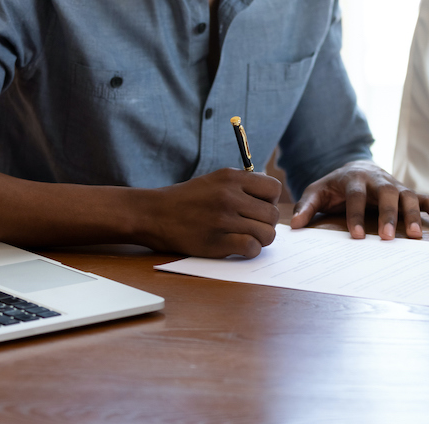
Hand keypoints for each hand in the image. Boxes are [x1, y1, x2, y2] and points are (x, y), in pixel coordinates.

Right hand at [145, 168, 280, 257]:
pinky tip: (239, 247)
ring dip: (261, 239)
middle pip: (272, 214)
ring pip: (266, 233)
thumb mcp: (216, 179)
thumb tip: (270, 191)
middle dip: (267, 223)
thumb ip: (243, 183)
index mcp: (232, 178)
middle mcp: (230, 196)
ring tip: (248, 237)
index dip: (271, 200)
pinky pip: (251, 248)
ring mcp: (223, 220)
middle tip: (253, 226)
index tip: (259, 206)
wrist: (154, 213)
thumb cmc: (188, 198)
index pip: (274, 188)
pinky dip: (250, 250)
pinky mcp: (216, 242)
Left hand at [290, 160, 428, 239]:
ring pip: (408, 195)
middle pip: (387, 193)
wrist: (357, 167)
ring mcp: (395, 185)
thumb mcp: (317, 192)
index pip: (356, 195)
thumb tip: (294, 227)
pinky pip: (426, 198)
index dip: (356, 215)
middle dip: (388, 215)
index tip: (358, 237)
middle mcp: (378, 180)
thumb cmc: (336, 186)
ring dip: (413, 214)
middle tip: (388, 238)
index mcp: (355, 178)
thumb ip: (307, 206)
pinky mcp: (408, 191)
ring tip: (415, 236)